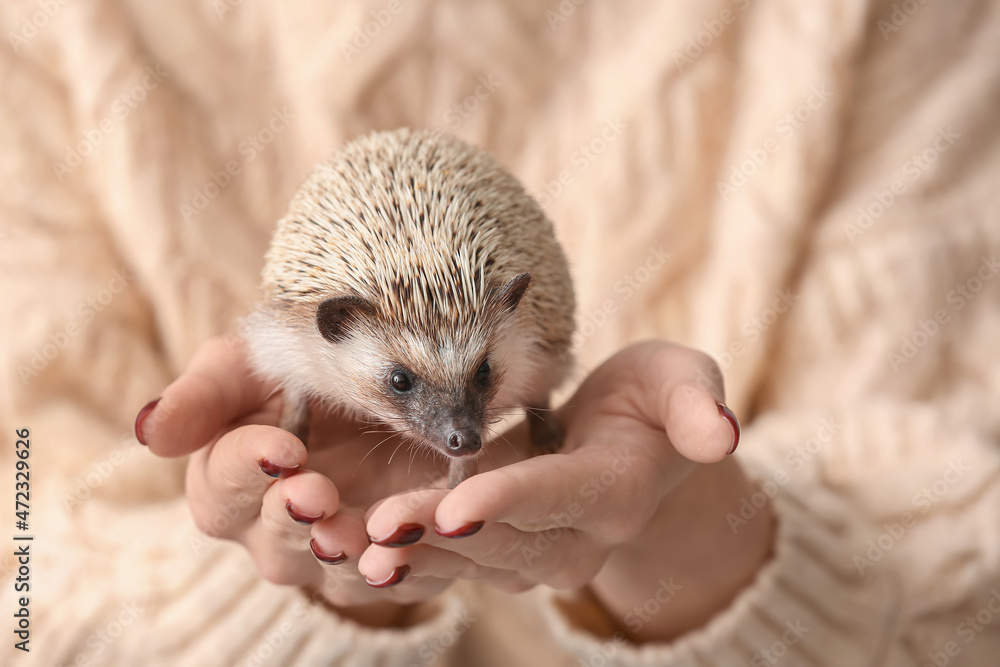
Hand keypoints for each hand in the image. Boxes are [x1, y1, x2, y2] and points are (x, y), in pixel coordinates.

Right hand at [136, 335, 527, 622]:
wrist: (386, 368)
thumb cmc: (302, 362)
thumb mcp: (253, 363)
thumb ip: (205, 396)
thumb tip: (150, 432)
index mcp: (233, 483)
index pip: (221, 490)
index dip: (246, 469)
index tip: (281, 446)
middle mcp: (276, 528)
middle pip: (274, 543)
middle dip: (292, 517)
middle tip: (315, 489)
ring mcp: (335, 550)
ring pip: (333, 572)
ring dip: (344, 552)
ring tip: (355, 528)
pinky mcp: (392, 557)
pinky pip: (397, 578)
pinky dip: (404, 565)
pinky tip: (408, 547)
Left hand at [357, 341, 774, 640]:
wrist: (638, 452)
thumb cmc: (655, 403)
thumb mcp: (682, 382)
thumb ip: (696, 402)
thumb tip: (722, 430)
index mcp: (614, 491)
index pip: (559, 497)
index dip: (511, 500)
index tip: (457, 505)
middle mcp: (574, 539)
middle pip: (500, 539)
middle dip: (436, 536)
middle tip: (376, 529)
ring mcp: (534, 554)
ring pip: (464, 560)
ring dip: (404, 556)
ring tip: (343, 548)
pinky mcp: (498, 550)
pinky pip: (445, 560)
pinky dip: (398, 557)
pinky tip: (345, 549)